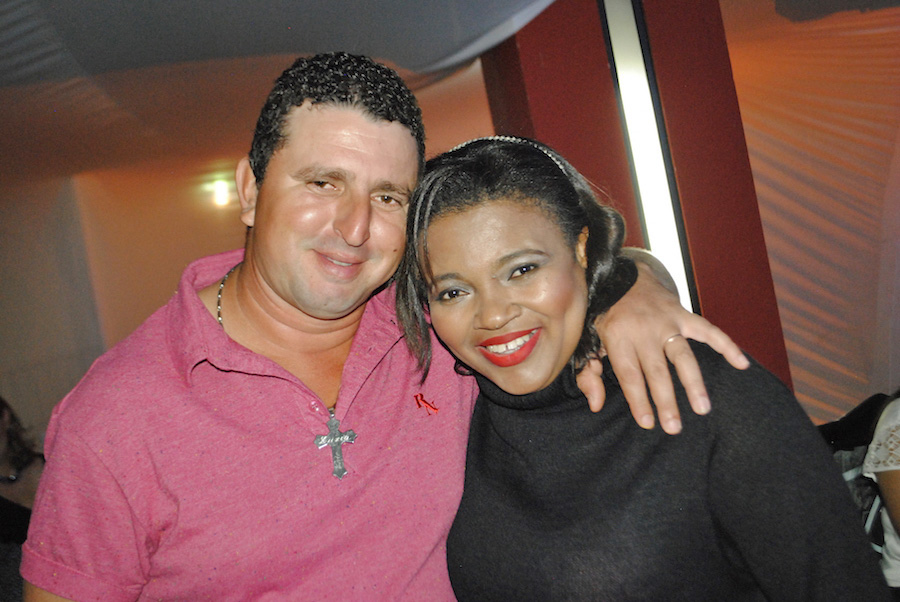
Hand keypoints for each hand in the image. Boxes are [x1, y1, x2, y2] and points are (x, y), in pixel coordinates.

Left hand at [586, 251, 748, 433]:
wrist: (619, 273)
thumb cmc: (602, 314)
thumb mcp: (587, 339)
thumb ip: (589, 373)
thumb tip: (596, 405)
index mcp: (617, 336)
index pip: (629, 374)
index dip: (639, 400)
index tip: (647, 423)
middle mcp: (644, 329)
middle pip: (657, 371)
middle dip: (666, 400)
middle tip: (674, 427)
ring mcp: (666, 321)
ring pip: (683, 355)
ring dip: (693, 382)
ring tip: (703, 408)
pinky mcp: (682, 313)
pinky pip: (708, 330)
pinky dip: (726, 345)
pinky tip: (741, 364)